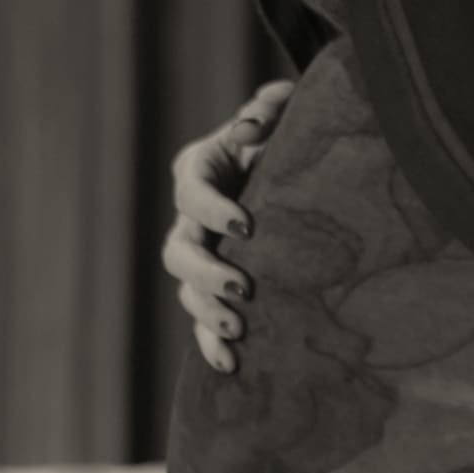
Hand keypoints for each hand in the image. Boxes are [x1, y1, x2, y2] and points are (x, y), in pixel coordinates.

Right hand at [163, 79, 291, 374]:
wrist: (296, 170)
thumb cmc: (287, 136)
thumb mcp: (281, 114)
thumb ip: (270, 107)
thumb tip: (256, 119)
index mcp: (201, 169)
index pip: (190, 188)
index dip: (211, 208)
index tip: (247, 226)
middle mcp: (192, 215)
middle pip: (177, 248)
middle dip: (204, 272)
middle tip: (242, 288)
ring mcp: (201, 255)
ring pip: (184, 288)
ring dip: (204, 312)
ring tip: (237, 329)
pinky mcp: (216, 287)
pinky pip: (201, 321)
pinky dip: (209, 343)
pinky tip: (229, 364)